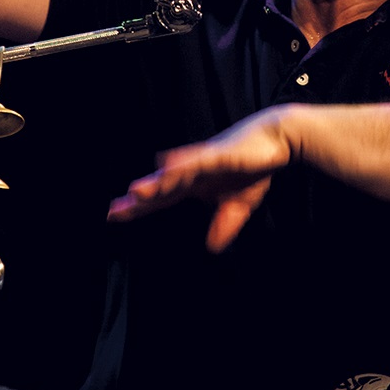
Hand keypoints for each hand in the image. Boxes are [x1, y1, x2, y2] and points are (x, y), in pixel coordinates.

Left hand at [107, 107, 292, 251]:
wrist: (276, 141)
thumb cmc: (252, 169)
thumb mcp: (239, 205)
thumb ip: (225, 224)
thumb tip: (212, 248)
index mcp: (193, 184)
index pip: (161, 199)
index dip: (138, 208)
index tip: (113, 216)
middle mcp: (192, 172)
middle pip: (161, 188)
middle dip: (139, 199)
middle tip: (113, 210)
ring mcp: (204, 161)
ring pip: (174, 174)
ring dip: (156, 183)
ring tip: (134, 192)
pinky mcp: (220, 154)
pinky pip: (198, 159)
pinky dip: (183, 162)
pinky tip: (165, 164)